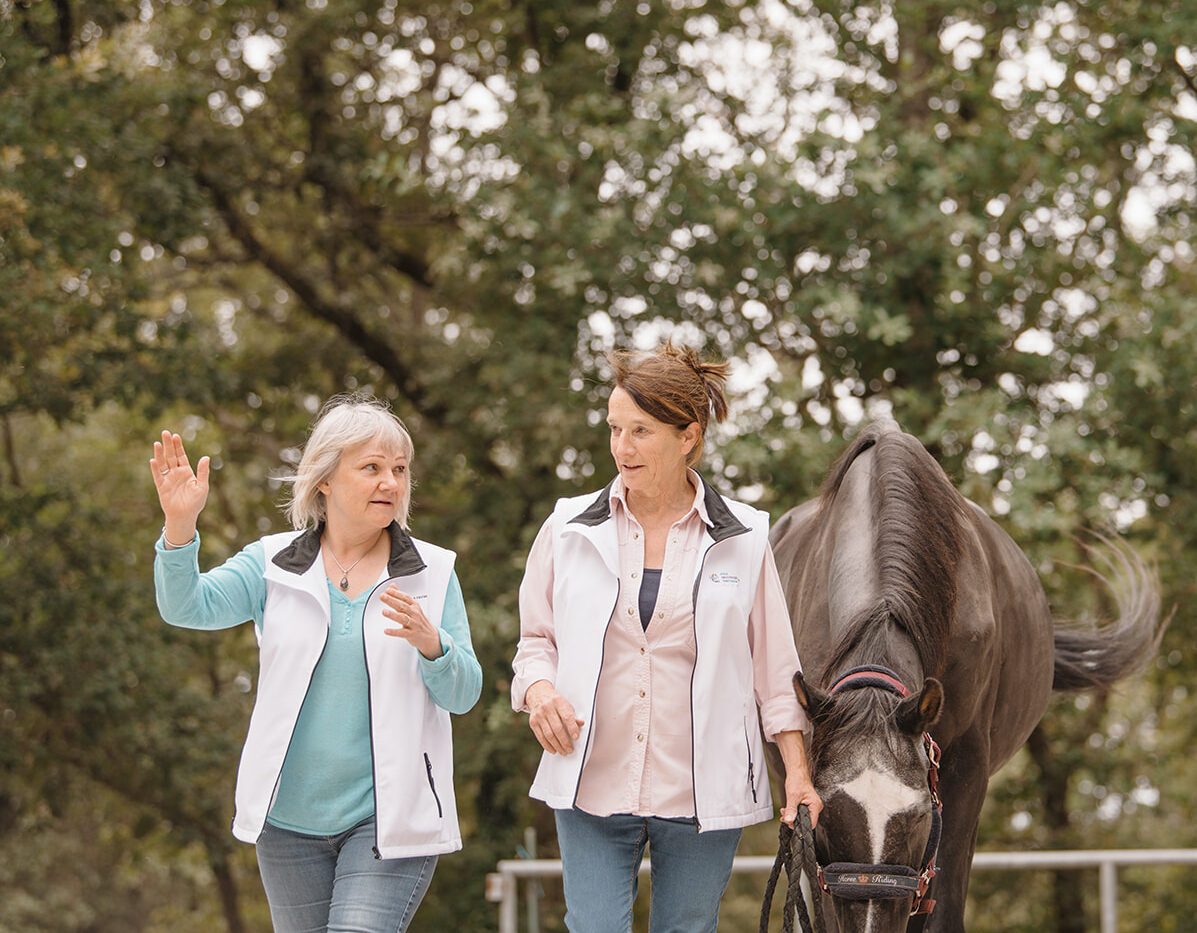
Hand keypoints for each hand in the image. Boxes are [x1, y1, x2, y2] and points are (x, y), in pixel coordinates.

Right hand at [150, 430, 209, 544]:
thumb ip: (203, 471)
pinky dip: (155, 468)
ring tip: (158, 443)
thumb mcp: (202, 486)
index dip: (178, 446)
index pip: (181, 456)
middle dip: (168, 445)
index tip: (176, 436)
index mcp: (186, 472)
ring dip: (160, 453)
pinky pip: (157, 476)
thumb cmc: (195, 502)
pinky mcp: (161, 487)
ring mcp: (168, 479)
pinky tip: (153, 460)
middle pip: (171, 456)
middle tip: (165, 432)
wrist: (185, 516)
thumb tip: (206, 457)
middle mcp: (176, 473)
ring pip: (163, 463)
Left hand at [380, 585, 443, 659]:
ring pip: (403, 618)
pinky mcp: (412, 634)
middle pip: (403, 606)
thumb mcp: (412, 607)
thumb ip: (400, 596)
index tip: (388, 590)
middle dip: (392, 600)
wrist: (430, 636)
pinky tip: (386, 630)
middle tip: (383, 596)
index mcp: (414, 606)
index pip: (405, 598)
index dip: (397, 593)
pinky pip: (402, 633)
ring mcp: (414, 624)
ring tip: (384, 611)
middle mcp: (415, 614)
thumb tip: (392, 586)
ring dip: (393, 615)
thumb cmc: (419, 621)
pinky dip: (394, 632)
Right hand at [525, 680, 583, 755]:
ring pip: (548, 735)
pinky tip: (554, 750)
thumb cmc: (555, 701)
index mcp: (558, 702)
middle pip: (557, 728)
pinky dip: (548, 746)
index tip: (576, 737)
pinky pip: (540, 737)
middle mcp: (547, 708)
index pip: (566, 716)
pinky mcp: (533, 722)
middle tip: (570, 749)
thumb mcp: (565, 704)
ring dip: (557, 746)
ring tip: (564, 751)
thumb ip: (572, 715)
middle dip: (565, 741)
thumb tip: (581, 724)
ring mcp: (539, 715)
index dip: (572, 728)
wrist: (538, 694)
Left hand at [781, 768, 822, 828]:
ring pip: (802, 816)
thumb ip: (791, 810)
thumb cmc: (797, 780)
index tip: (790, 824)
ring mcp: (811, 805)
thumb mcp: (792, 797)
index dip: (800, 825)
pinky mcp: (807, 804)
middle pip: (805, 820)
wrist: (796, 772)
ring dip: (792, 815)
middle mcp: (815, 806)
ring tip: (784, 812)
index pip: (811, 823)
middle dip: (793, 819)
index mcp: (815, 805)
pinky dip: (793, 812)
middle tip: (785, 817)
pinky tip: (787, 810)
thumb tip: (789, 821)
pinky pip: (800, 812)